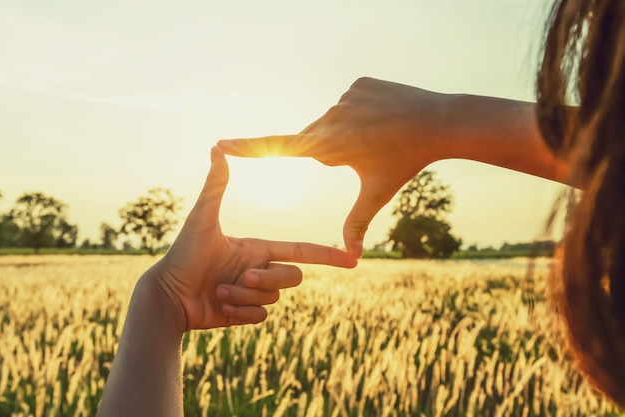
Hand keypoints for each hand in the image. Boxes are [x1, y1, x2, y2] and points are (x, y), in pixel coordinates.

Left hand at [150, 147, 356, 330]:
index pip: (301, 250)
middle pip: (291, 277)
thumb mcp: (202, 218)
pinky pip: (261, 316)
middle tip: (240, 277)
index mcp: (257, 248)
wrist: (167, 295)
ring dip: (244, 297)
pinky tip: (220, 307)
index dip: (328, 254)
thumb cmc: (182, 254)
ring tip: (218, 292)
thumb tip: (217, 147)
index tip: (353, 259)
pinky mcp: (244, 313)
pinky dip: (241, 313)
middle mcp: (259, 269)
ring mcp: (252, 293)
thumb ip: (216, 186)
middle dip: (267, 279)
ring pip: (272, 299)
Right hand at [217, 77, 452, 257]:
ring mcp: (345, 97)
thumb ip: (357, 222)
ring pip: (334, 122)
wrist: (439, 123)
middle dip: (333, 151)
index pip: (278, 148)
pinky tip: (384, 117)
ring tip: (378, 137)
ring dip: (348, 132)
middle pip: (316, 140)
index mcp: (330, 146)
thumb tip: (352, 257)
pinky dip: (361, 113)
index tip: (222, 143)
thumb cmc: (405, 162)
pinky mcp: (358, 84)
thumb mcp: (377, 194)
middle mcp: (331, 118)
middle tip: (366, 153)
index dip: (247, 148)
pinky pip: (349, 103)